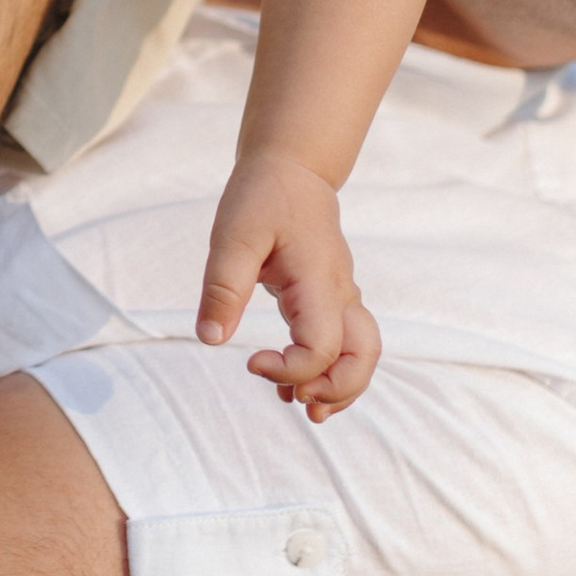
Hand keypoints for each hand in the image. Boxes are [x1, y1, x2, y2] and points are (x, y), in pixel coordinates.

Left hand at [196, 145, 378, 419]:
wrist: (293, 169)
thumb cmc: (263, 197)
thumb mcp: (232, 236)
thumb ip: (223, 287)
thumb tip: (211, 339)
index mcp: (316, 281)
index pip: (322, 346)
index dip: (290, 367)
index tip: (250, 361)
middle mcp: (339, 292)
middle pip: (363, 356)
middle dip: (335, 390)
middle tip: (295, 400)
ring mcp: (342, 295)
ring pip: (364, 353)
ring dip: (340, 386)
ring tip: (302, 406)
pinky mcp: (333, 298)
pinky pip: (348, 343)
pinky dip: (332, 370)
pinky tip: (296, 384)